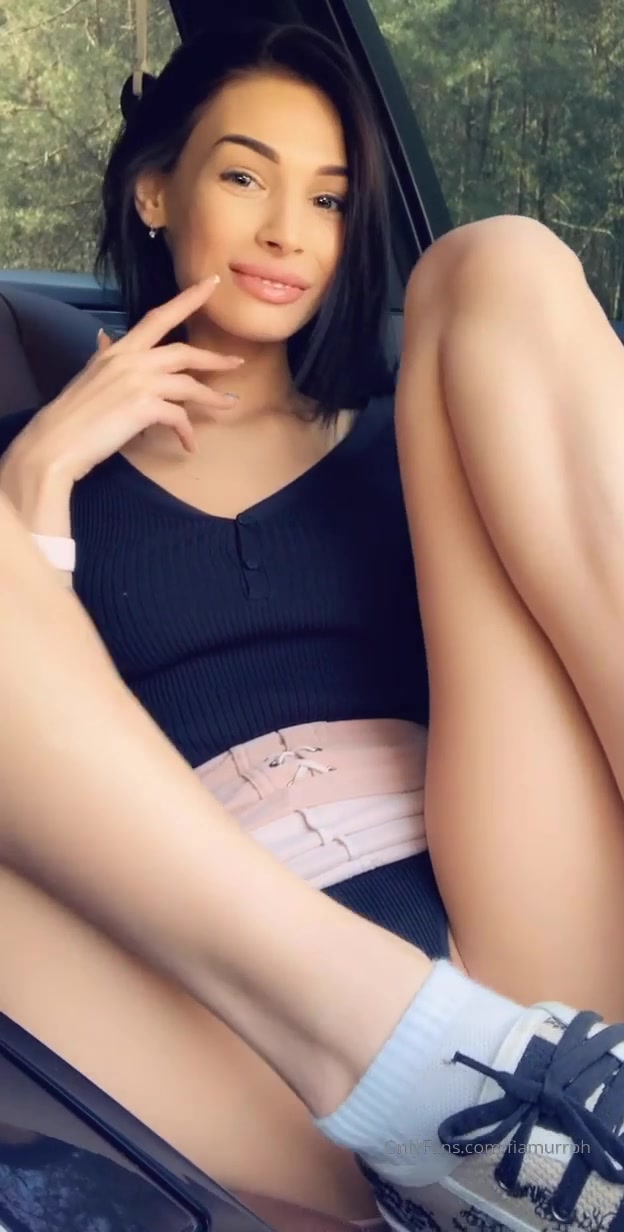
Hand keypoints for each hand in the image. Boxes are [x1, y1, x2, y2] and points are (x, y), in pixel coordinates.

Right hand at [5, 277, 242, 487]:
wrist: (57, 442)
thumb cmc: (73, 413)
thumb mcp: (90, 374)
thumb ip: (104, 355)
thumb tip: (105, 337)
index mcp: (119, 350)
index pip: (159, 316)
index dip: (188, 299)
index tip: (213, 284)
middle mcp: (131, 360)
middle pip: (183, 352)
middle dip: (214, 358)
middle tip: (237, 362)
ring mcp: (139, 382)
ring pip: (189, 385)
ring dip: (212, 397)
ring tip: (230, 404)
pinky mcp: (144, 407)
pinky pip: (178, 417)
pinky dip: (187, 432)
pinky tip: (189, 445)